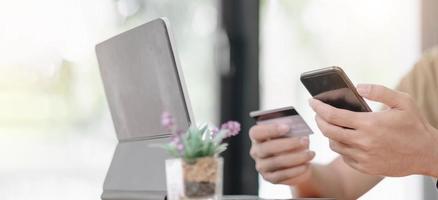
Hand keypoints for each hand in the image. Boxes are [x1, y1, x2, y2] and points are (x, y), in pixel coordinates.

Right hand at [249, 124, 314, 184]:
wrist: (299, 161)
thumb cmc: (293, 142)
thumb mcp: (293, 133)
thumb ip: (292, 129)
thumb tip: (297, 128)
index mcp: (257, 137)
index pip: (256, 132)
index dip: (270, 129)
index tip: (287, 127)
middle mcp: (256, 151)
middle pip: (266, 148)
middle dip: (287, 144)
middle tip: (304, 141)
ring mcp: (261, 166)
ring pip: (275, 162)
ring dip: (296, 158)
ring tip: (310, 154)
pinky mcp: (270, 178)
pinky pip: (281, 175)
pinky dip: (295, 170)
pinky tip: (306, 165)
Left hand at [309, 84, 437, 176]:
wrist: (427, 154)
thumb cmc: (414, 125)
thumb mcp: (403, 101)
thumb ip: (379, 91)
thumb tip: (357, 86)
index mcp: (369, 124)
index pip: (333, 116)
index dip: (319, 107)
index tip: (311, 101)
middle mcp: (363, 142)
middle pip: (328, 131)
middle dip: (318, 120)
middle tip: (317, 113)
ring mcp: (363, 157)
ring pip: (334, 145)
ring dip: (329, 134)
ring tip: (331, 125)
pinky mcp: (365, 167)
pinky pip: (344, 156)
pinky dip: (341, 146)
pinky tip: (344, 139)